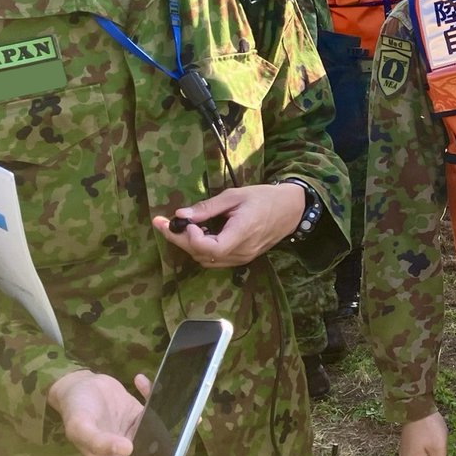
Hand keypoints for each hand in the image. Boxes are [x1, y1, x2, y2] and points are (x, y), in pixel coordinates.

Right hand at [48, 369, 175, 455]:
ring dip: (176, 427)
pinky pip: (156, 412)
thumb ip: (98, 441)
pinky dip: (155, 396)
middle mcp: (125, 453)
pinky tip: (143, 382)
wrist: (78, 386)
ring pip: (160, 439)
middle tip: (187, 440)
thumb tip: (127, 450)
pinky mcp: (141, 415)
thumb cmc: (74, 410)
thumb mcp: (80, 426)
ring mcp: (135, 434)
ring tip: (192, 415)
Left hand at [153, 183, 305, 267]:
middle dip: (180, 240)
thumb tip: (181, 214)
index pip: (210, 248)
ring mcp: (243, 258)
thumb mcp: (235, 195)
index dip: (191, 238)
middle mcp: (242, 251)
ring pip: (207, 260)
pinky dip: (202, 249)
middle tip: (164, 224)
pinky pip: (216, 259)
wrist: (291, 209)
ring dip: (190, 246)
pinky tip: (198, 233)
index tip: (181, 221)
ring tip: (181, 227)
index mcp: (242, 233)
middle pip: (203, 255)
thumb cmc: (264, 197)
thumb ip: (208, 207)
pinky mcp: (243, 258)